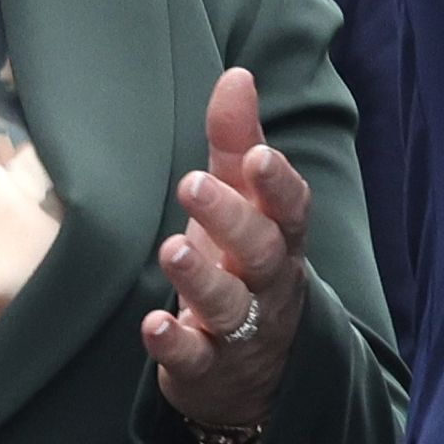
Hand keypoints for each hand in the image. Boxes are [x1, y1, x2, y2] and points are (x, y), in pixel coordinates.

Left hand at [144, 66, 316, 435]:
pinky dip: (174, 344)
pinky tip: (152, 324)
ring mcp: (241, 329)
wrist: (253, 369)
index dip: (278, 185)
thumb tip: (237, 75)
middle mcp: (267, 282)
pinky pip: (196, 358)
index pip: (291, 208)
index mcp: (279, 236)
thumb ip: (237, 143)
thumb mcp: (241, 204)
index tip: (258, 156)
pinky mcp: (208, 368)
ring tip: (172, 247)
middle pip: (262, 251)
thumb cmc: (241, 263)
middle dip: (232, 218)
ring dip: (202, 278)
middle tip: (192, 183)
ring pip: (231, 304)